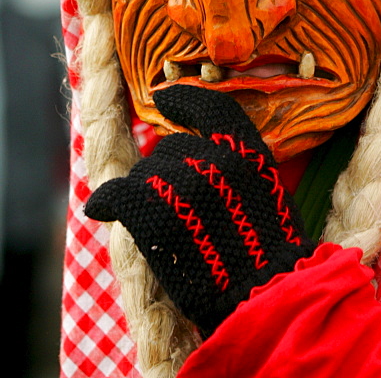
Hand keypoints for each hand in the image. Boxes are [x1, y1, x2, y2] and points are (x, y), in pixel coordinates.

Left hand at [85, 85, 315, 336]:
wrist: (264, 292)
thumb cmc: (269, 250)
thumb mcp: (267, 188)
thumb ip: (237, 165)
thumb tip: (202, 153)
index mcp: (247, 151)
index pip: (210, 108)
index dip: (184, 100)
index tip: (164, 99)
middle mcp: (214, 160)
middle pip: (171, 149)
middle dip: (167, 171)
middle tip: (176, 204)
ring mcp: (184, 188)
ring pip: (145, 173)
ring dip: (146, 191)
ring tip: (158, 220)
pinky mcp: (156, 217)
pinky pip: (118, 194)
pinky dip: (106, 199)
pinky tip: (99, 207)